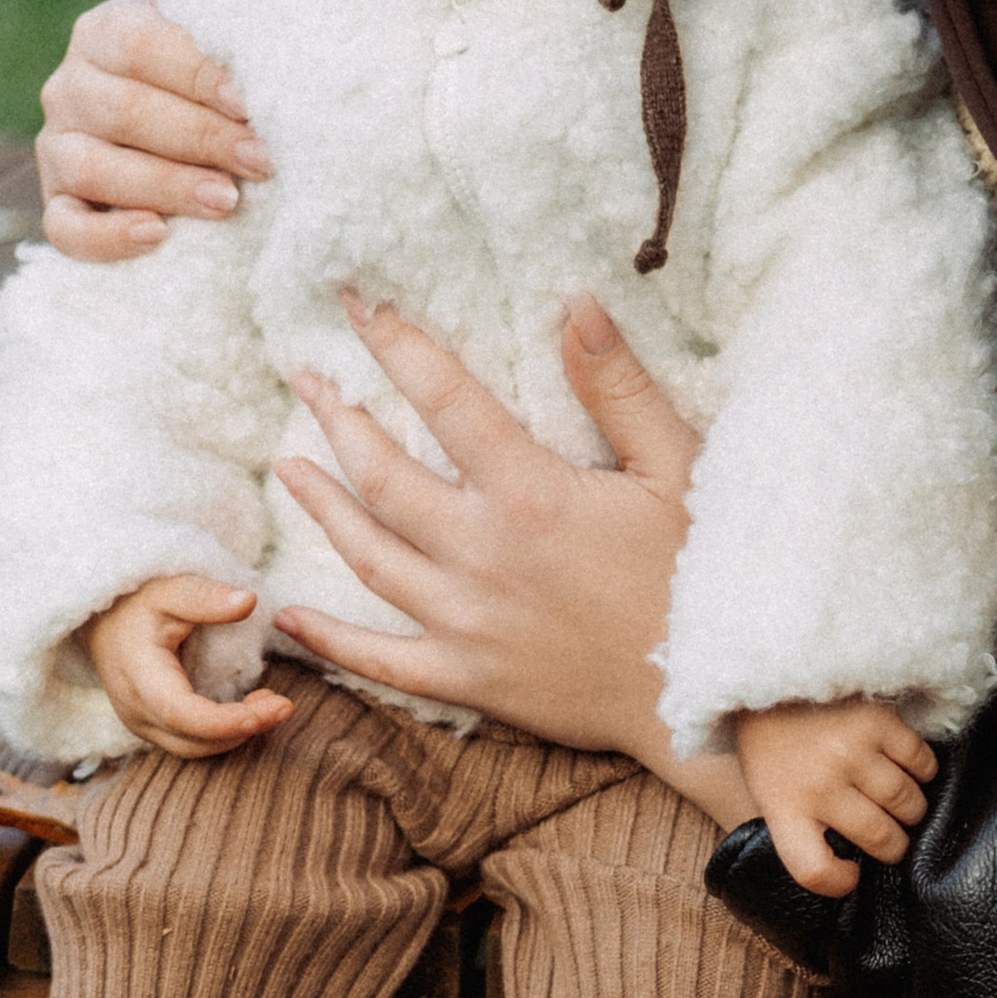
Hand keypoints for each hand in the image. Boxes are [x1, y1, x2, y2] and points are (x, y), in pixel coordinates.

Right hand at [38, 0, 272, 262]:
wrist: (179, 118)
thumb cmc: (206, 60)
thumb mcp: (212, 11)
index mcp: (105, 30)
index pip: (141, 47)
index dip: (196, 74)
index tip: (253, 102)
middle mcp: (69, 86)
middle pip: (123, 112)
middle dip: (199, 139)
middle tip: (264, 161)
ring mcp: (57, 146)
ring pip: (92, 169)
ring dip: (163, 187)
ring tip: (228, 202)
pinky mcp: (57, 203)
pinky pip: (63, 229)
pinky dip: (105, 239)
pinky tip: (157, 237)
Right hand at [82, 577, 292, 758]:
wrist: (103, 617)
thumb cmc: (138, 601)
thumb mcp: (171, 589)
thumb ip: (207, 597)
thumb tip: (249, 601)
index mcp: (139, 678)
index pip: (184, 714)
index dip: (229, 720)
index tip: (275, 707)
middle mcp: (136, 710)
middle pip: (194, 741)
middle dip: (243, 729)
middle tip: (284, 705)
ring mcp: (140, 723)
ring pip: (193, 748)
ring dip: (235, 734)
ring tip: (270, 703)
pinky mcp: (150, 726)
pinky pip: (189, 742)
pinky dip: (222, 734)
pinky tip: (249, 710)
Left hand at [272, 294, 755, 824]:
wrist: (706, 694)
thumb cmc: (699, 574)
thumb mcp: (675, 467)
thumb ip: (618, 387)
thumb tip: (577, 304)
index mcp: (531, 494)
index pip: (445, 400)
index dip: (396, 346)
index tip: (357, 305)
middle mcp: (482, 554)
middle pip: (383, 475)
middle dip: (339, 419)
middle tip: (308, 380)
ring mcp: (466, 621)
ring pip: (369, 556)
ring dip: (323, 507)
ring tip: (290, 465)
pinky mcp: (466, 678)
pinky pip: (379, 661)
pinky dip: (329, 639)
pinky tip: (290, 615)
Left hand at [734, 698, 935, 897]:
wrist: (769, 673)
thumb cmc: (772, 742)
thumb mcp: (768, 789)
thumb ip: (801, 825)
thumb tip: (853, 861)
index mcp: (784, 806)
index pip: (813, 869)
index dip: (839, 883)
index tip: (852, 874)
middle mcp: (819, 783)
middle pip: (880, 839)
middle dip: (895, 846)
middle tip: (894, 837)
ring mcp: (852, 752)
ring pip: (908, 803)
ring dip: (912, 810)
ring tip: (903, 804)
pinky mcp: (879, 722)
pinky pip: (922, 763)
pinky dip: (923, 772)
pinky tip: (908, 769)